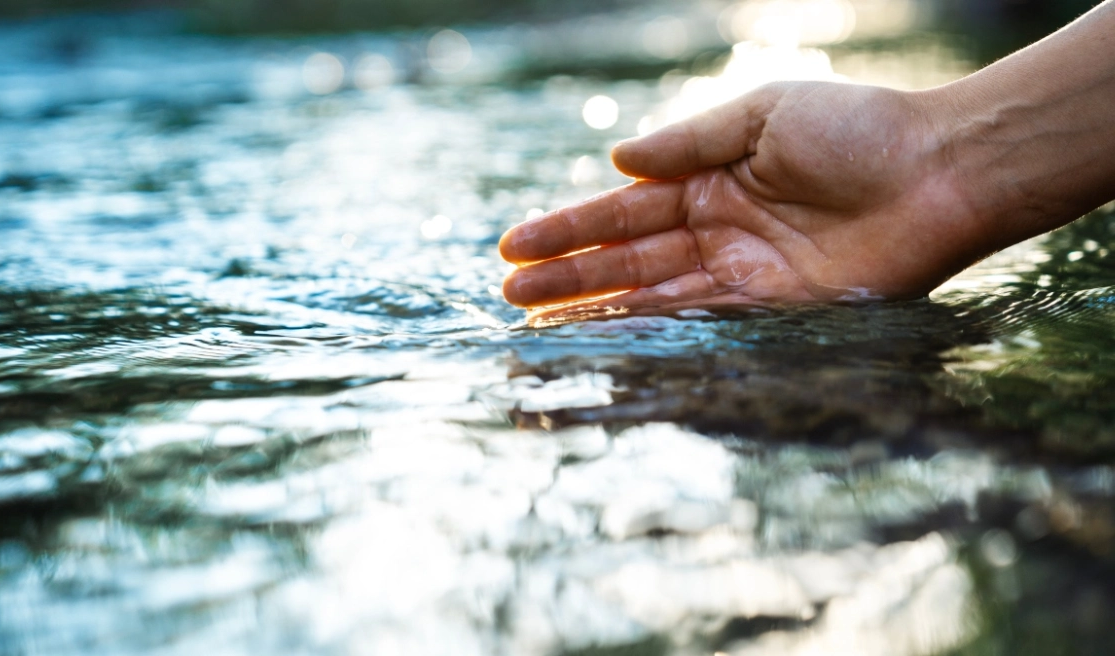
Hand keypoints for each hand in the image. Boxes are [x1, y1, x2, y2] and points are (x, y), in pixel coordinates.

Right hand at [499, 82, 993, 316]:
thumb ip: (688, 142)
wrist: (940, 171)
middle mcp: (718, 230)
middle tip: (510, 295)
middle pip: (628, 259)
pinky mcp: (776, 310)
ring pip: (654, 295)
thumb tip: (616, 161)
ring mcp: (743, 273)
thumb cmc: (857, 129)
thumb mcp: (762, 115)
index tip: (514, 245)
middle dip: (569, 276)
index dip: (568, 229)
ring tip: (538, 322)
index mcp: (710, 180)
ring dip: (598, 309)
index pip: (623, 211)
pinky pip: (703, 320)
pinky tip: (610, 335)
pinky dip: (656, 329)